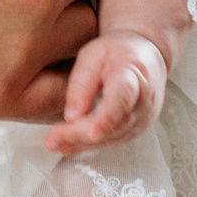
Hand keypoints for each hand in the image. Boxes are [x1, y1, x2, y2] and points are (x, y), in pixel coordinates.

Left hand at [45, 31, 167, 153]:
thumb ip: (81, 85)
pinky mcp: (135, 128)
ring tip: (53, 143)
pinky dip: (88, 145)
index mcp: (133, 76)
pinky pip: (111, 141)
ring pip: (111, 138)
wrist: (144, 56)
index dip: (107, 118)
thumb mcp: (92, 56)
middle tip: (52, 138)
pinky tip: (66, 145)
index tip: (91, 132)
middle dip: (81, 135)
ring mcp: (142, 118)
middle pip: (112, 124)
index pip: (122, 100)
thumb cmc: (117, 52)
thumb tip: (71, 117)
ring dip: (81, 144)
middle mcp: (143, 102)